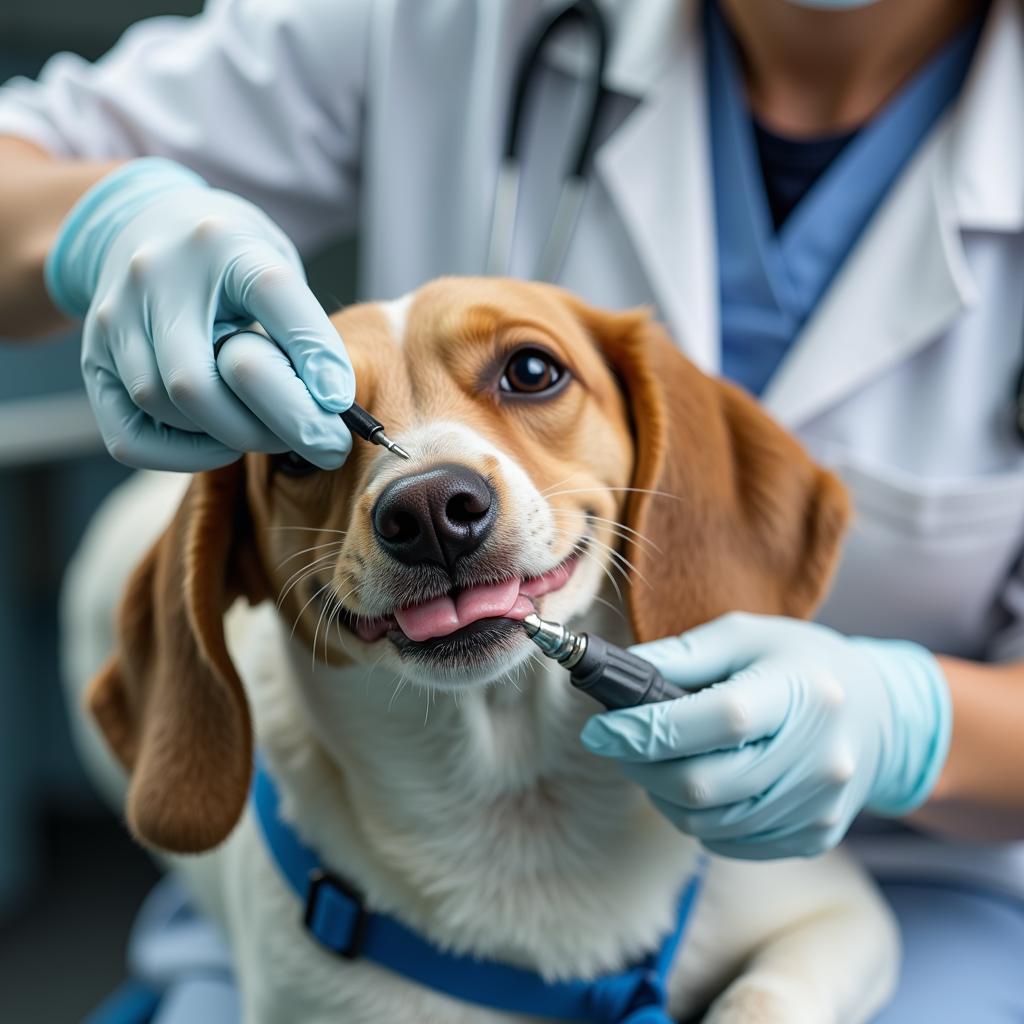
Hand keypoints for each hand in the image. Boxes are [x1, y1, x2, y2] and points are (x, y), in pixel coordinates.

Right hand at [47, 158, 354, 469]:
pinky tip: (217, 443)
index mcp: (220, 241)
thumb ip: (302, 326)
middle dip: (263, 426)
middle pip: (195, 381)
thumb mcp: (273, 266)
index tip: (340, 403)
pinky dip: (180, 455)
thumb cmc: (228, 262)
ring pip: (160, 406)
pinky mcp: (93, 360)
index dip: (312, 354)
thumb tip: (332, 400)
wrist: (142, 225)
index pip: (271, 293)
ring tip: (263, 432)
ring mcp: (114, 319)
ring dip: (224, 436)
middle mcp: (156, 276)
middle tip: (307, 439)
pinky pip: (129, 436)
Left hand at [580, 613, 950, 858]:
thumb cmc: (800, 664)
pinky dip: (696, 819)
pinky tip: (696, 785)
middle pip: (703, 784)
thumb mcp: (746, 636)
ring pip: (707, 824)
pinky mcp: (814, 838)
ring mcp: (819, 806)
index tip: (599, 730)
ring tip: (656, 761)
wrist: (881, 716)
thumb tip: (617, 677)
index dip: (647, 729)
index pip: (716, 720)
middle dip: (641, 766)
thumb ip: (682, 655)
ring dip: (662, 795)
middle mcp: (819, 756)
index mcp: (803, 691)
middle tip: (619, 744)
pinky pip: (730, 844)